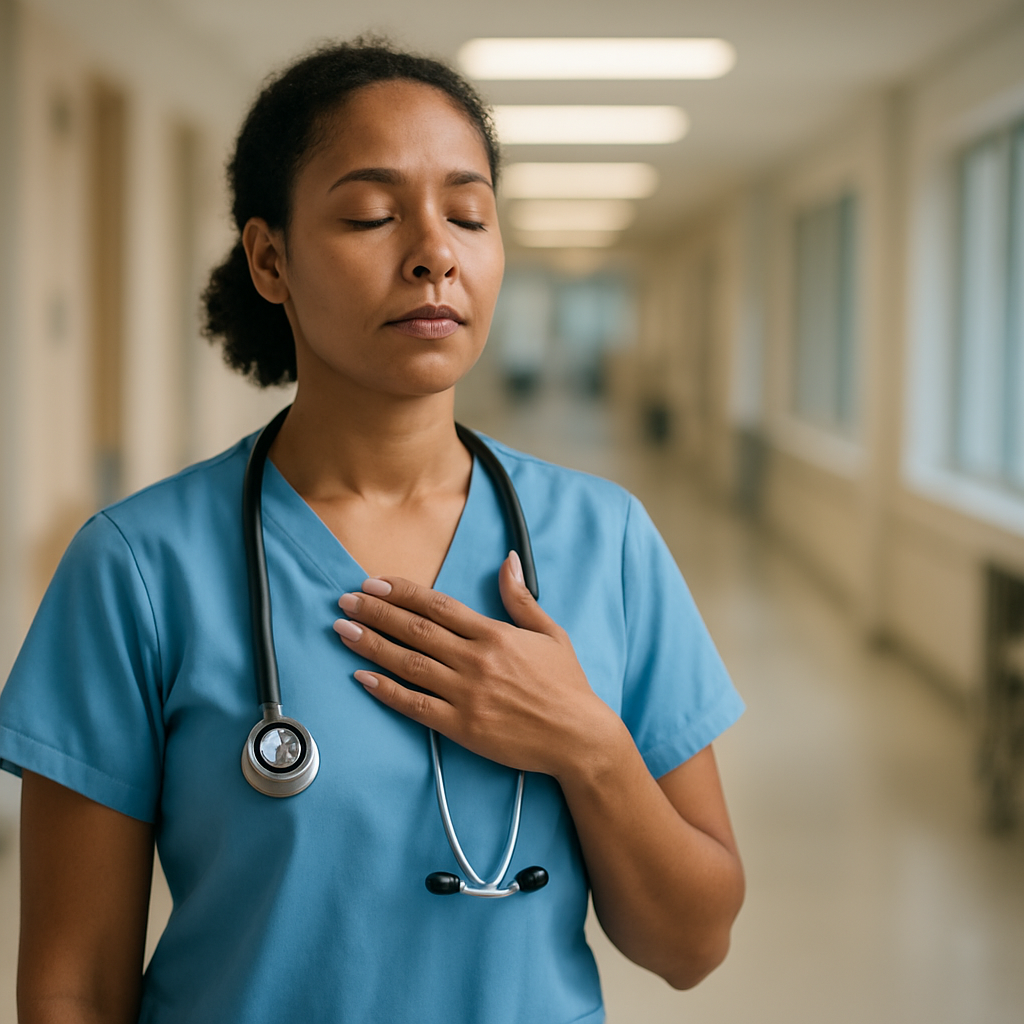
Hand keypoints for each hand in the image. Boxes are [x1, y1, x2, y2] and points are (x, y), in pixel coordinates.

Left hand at [332, 551, 622, 778]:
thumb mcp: (550, 633)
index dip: (402, 592)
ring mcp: (467, 694)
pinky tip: (362, 678)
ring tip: (343, 630)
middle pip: (415, 629)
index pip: (438, 605)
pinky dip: (386, 691)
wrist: (578, 737)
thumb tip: (508, 560)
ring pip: (409, 663)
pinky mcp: (462, 727)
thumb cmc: (566, 685)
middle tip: (345, 600)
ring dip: (372, 645)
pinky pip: (415, 705)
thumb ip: (521, 598)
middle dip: (376, 612)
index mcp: (495, 634)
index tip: (374, 583)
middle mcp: (476, 660)